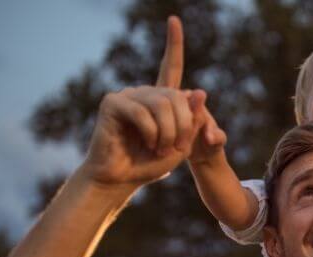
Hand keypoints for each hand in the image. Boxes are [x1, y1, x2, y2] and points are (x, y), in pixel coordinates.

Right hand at [77, 17, 215, 190]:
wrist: (120, 179)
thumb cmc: (149, 164)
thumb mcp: (182, 145)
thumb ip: (192, 121)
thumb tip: (199, 91)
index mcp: (160, 99)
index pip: (170, 66)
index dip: (174, 44)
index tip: (174, 20)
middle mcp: (144, 92)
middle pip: (176, 96)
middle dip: (183, 126)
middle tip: (175, 148)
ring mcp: (127, 95)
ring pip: (161, 104)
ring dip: (168, 132)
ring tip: (160, 149)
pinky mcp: (112, 103)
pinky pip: (142, 112)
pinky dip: (151, 132)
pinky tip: (147, 144)